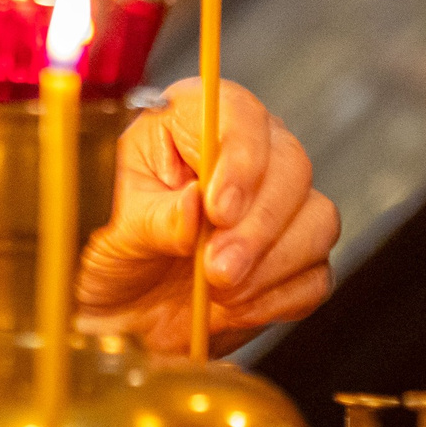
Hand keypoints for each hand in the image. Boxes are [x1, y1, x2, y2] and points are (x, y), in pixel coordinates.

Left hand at [76, 79, 337, 354]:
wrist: (117, 312)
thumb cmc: (108, 252)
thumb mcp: (113, 229)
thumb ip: (154, 217)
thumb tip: (193, 206)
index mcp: (187, 124)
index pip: (236, 114)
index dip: (239, 158)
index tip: (218, 209)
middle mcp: (241, 155)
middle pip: (291, 164)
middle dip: (258, 223)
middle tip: (216, 265)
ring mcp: (275, 206)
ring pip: (317, 217)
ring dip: (272, 260)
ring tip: (218, 287)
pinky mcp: (293, 259)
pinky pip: (316, 272)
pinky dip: (279, 295)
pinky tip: (234, 306)